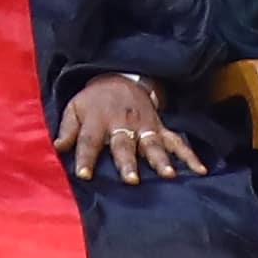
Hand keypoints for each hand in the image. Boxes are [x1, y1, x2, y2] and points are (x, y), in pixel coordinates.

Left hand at [54, 72, 204, 182]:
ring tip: (169, 175)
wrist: (121, 77)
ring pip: (153, 144)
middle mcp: (122, 124)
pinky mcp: (160, 127)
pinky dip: (190, 155)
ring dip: (161, 160)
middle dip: (128, 162)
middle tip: (132, 180)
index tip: (84, 175)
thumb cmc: (94, 100)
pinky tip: (200, 169)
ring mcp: (144, 126)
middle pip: (124, 145)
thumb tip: (57, 148)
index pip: (89, 140)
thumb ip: (67, 128)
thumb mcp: (75, 108)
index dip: (86, 157)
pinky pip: (177, 141)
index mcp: (98, 120)